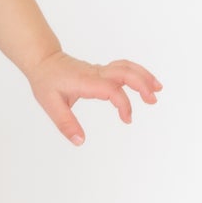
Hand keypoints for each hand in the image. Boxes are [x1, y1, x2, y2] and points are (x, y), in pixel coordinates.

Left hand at [27, 50, 161, 144]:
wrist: (43, 61)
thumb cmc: (46, 82)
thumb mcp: (51, 105)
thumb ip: (66, 123)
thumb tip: (80, 141)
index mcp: (84, 82)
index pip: (111, 89)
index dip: (123, 103)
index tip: (127, 119)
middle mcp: (95, 74)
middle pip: (124, 71)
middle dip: (141, 83)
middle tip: (153, 100)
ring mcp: (99, 70)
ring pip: (126, 66)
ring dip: (143, 76)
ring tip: (157, 89)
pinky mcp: (101, 71)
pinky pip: (122, 68)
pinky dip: (137, 74)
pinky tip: (145, 83)